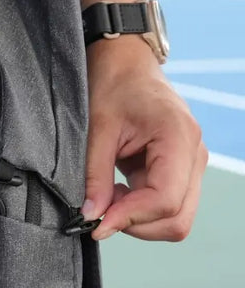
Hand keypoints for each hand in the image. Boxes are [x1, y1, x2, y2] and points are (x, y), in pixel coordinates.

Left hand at [82, 35, 207, 241]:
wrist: (127, 63)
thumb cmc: (114, 85)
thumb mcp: (97, 128)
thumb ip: (95, 175)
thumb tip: (92, 216)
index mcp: (178, 136)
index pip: (165, 199)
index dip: (131, 218)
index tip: (97, 224)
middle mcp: (194, 153)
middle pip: (176, 217)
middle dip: (136, 223)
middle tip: (99, 209)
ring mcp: (192, 163)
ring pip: (175, 217)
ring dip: (138, 218)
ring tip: (107, 195)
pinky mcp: (182, 170)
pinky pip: (168, 205)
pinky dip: (141, 209)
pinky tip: (117, 191)